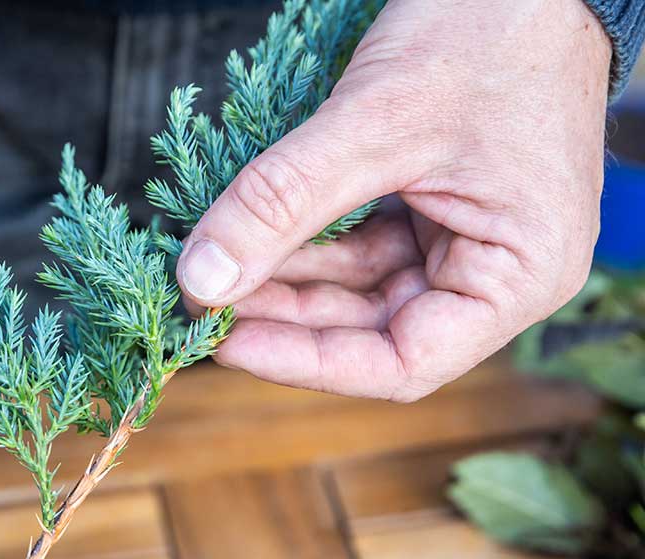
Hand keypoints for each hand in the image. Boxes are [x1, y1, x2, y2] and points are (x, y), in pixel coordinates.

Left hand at [176, 0, 610, 400]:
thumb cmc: (489, 30)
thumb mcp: (375, 123)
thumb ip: (282, 203)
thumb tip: (200, 280)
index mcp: (519, 276)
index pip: (403, 365)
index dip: (307, 362)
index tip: (226, 341)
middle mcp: (495, 273)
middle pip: (370, 330)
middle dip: (282, 316)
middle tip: (199, 301)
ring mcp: (461, 242)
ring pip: (354, 290)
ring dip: (281, 281)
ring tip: (209, 270)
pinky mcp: (430, 211)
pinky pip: (356, 247)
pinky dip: (301, 244)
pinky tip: (244, 239)